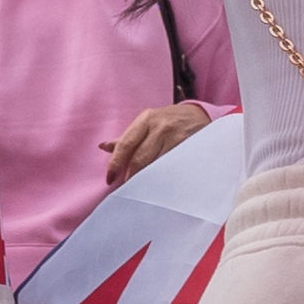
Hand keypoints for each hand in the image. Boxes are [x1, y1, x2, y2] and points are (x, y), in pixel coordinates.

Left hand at [96, 100, 213, 181]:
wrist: (200, 115)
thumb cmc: (168, 120)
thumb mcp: (147, 122)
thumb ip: (127, 137)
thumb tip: (103, 147)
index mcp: (146, 120)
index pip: (125, 144)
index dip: (115, 163)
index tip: (110, 179)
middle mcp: (160, 127)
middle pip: (140, 158)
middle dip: (131, 176)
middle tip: (127, 188)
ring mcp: (176, 138)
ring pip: (156, 165)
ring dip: (147, 179)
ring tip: (141, 188)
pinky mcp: (189, 148)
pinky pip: (172, 167)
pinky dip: (163, 178)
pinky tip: (160, 184)